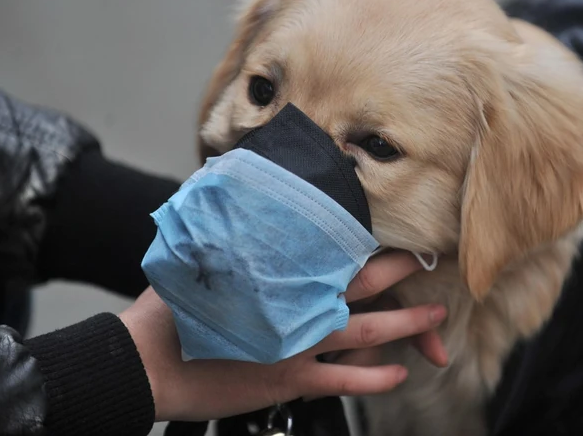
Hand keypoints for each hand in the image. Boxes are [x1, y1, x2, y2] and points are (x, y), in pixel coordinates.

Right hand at [119, 250, 447, 421]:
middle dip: (402, 273)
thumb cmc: (171, 306)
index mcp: (277, 271)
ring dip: (406, 325)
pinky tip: (398, 375)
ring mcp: (295, 343)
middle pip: (364, 283)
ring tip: (435, 320)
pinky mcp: (288, 379)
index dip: (371, 240)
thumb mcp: (201, 256)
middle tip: (429, 263)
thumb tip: (241, 202)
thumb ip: (233, 236)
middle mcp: (294, 303)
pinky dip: (375, 378)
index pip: (336, 248)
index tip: (394, 230)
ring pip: (366, 332)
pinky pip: (343, 380)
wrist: (147, 361)